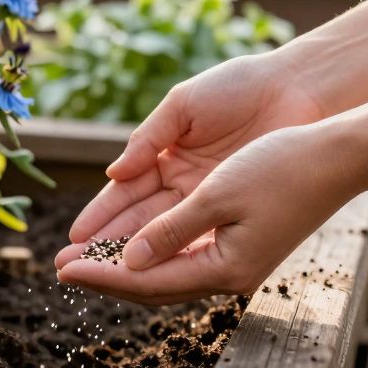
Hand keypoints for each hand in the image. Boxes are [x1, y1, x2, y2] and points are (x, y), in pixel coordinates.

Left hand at [54, 124, 360, 303]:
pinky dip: (152, 251)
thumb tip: (127, 260)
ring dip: (124, 264)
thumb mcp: (218, 194)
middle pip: (153, 285)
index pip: (146, 281)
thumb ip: (171, 231)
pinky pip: (184, 256)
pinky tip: (129, 244)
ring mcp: (238, 261)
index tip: (61, 267)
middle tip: (60, 267)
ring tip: (85, 257)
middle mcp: (230, 274)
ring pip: (167, 272)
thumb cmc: (281, 166)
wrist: (338, 155)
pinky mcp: (241, 242)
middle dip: (105, 275)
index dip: (101, 274)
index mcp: (225, 268)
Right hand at [56, 53, 322, 266]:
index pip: (124, 196)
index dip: (98, 218)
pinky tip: (145, 274)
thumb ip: (148, 139)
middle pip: (137, 225)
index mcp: (166, 156)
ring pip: (163, 239)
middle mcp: (185, 186)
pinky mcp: (238, 213)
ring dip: (130, 261)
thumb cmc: (241, 87)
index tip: (73, 240)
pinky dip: (172, 258)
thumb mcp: (185, 106)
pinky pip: (199, 242)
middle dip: (103, 249)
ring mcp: (211, 202)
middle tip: (69, 271)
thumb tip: (113, 175)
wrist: (298, 89)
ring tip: (96, 279)